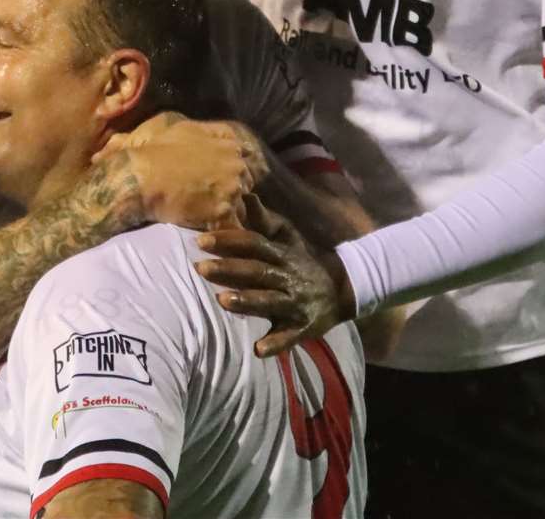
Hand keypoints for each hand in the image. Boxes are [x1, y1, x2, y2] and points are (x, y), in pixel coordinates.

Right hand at [94, 114, 255, 230]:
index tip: (222, 178)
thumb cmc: (159, 151)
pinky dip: (227, 229)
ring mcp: (232, 190)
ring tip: (212, 215)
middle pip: (246, 183)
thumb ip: (215, 133)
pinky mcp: (223, 212)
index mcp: (231, 146)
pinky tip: (214, 231)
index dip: (234, 171)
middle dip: (234, 190)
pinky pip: (235, 226)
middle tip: (214, 197)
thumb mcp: (188, 129)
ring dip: (230, 209)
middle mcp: (236, 166)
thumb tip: (231, 138)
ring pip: (241, 204)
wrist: (143, 176)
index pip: (247, 161)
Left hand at [194, 196, 350, 356]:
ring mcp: (296, 303)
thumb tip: (246, 195)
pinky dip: (276, 344)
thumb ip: (265, 220)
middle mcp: (288, 277)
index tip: (201, 240)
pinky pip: (289, 337)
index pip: (253, 244)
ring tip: (221, 300)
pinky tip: (258, 350)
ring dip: (247, 302)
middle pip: (256, 272)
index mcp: (282, 255)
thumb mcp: (289, 238)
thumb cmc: (304, 261)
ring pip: (270, 302)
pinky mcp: (304, 327)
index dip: (229, 240)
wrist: (344, 289)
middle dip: (229, 269)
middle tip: (200, 268)